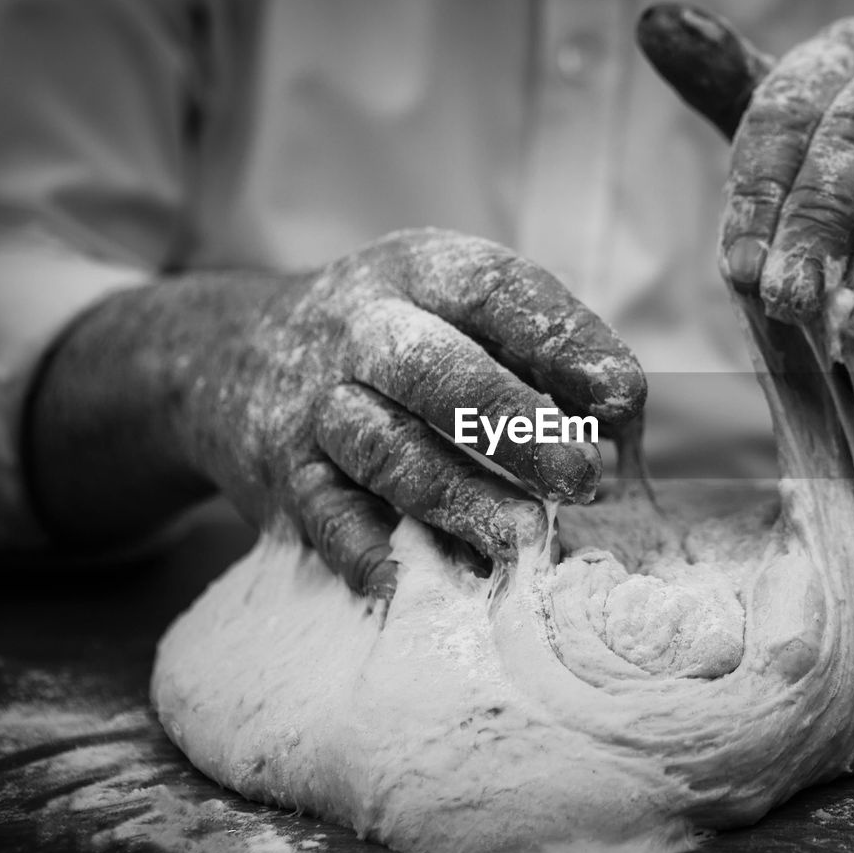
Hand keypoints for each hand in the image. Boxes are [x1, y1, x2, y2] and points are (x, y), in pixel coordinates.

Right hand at [173, 228, 644, 593]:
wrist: (228, 353)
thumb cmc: (390, 337)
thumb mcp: (451, 306)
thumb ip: (539, 351)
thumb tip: (624, 429)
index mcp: (420, 272)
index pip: (497, 291)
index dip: (564, 341)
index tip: (625, 397)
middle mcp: (361, 327)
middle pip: (433, 372)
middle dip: (512, 425)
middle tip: (582, 478)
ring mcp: (315, 401)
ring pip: (383, 449)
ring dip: (455, 497)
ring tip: (521, 538)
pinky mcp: (281, 471)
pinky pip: (321, 512)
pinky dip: (360, 548)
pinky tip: (402, 580)